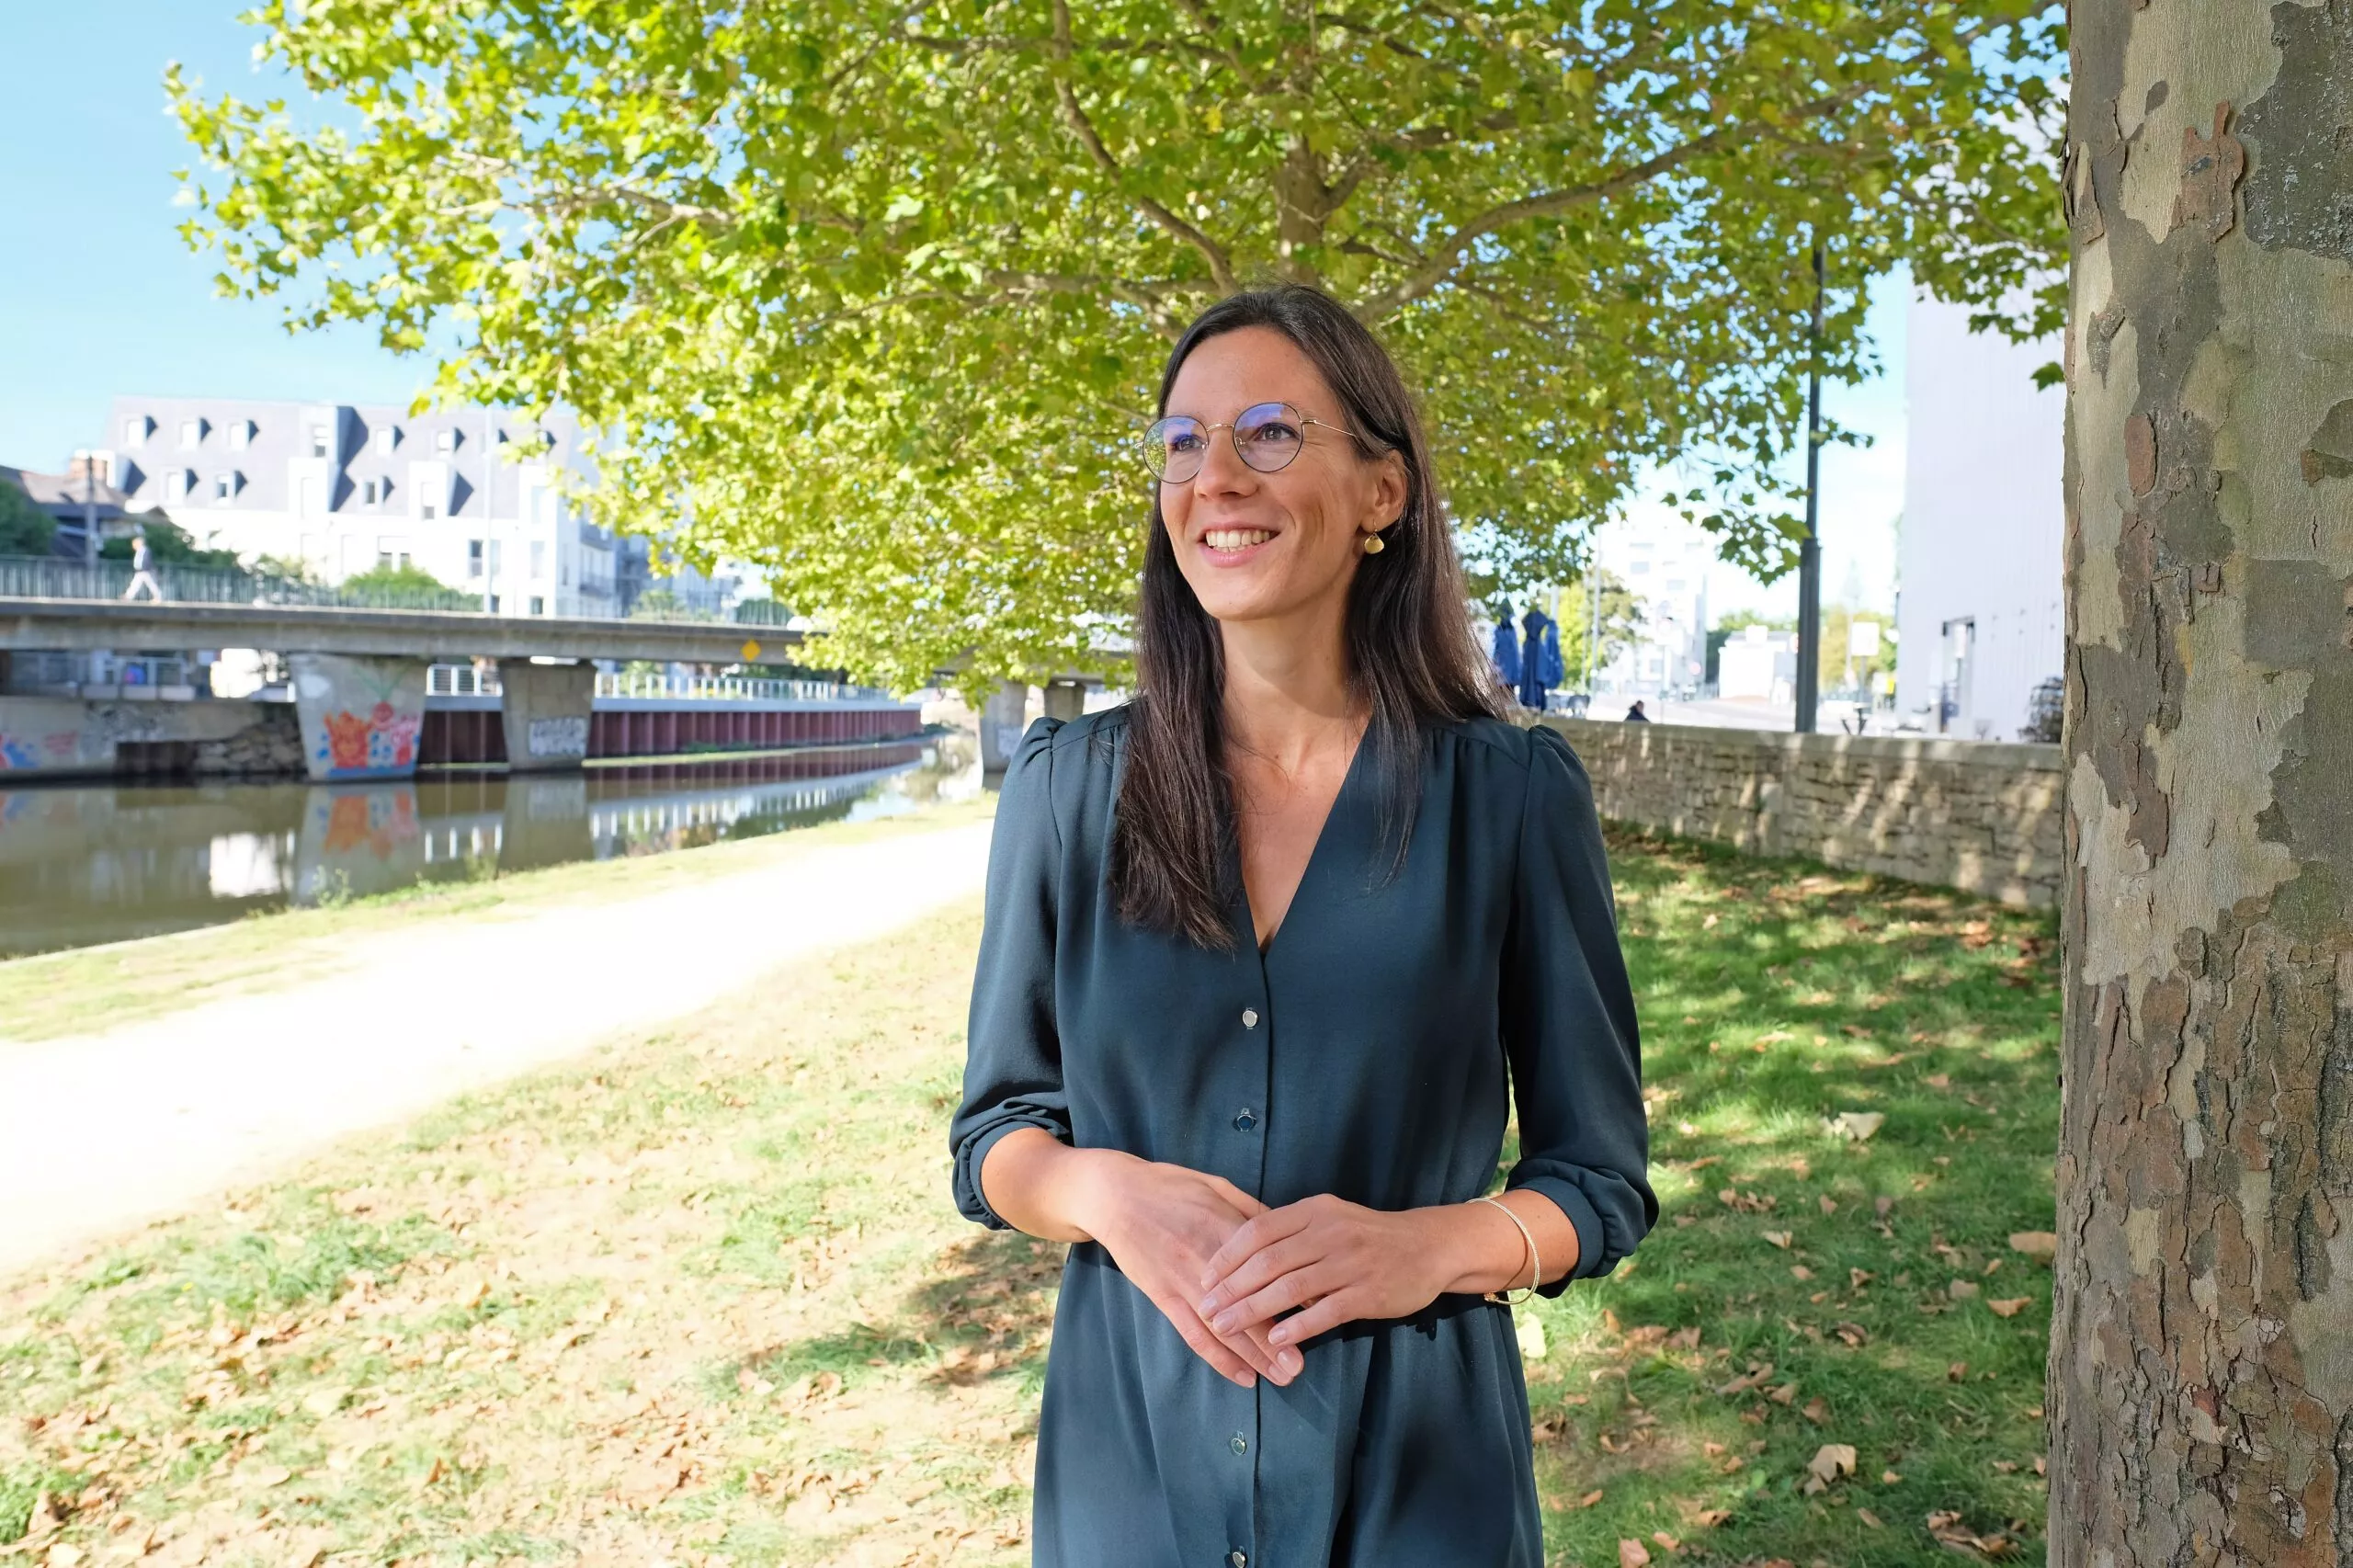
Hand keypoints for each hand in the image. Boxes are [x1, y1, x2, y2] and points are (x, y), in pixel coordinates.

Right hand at [1077, 1153, 1306, 1388]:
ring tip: (1281, 1377)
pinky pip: (1193, 1335)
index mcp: (1226, 1231)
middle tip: (1301, 1365)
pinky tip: (1241, 1376)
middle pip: (1248, 1308)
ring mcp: (1183, 1283)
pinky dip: (1218, 1359)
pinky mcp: (1163, 1297)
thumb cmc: (1172, 1186)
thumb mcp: (1218, 1187)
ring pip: (1224, 1329)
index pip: (1268, 1269)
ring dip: (1253, 1357)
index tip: (1322, 1312)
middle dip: (1277, 1340)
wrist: (1118, 1196)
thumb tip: (1288, 1235)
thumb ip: (1253, 1213)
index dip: (1295, 1293)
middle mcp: (1207, 1263)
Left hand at [1195, 1194, 1458, 1348]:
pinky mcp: (1368, 1293)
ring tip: (1227, 1327)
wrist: (1427, 1246)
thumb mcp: (1329, 1218)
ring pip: (1290, 1289)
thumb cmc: (1368, 1235)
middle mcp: (1329, 1233)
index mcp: (1314, 1211)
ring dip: (1253, 1311)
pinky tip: (1275, 1340)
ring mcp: (1350, 1263)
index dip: (1227, 1256)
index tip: (1205, 1279)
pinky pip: (1325, 1312)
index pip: (1258, 1231)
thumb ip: (1290, 1231)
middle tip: (1207, 1310)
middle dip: (1231, 1289)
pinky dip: (1297, 1326)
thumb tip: (1240, 1251)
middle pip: (1268, 1262)